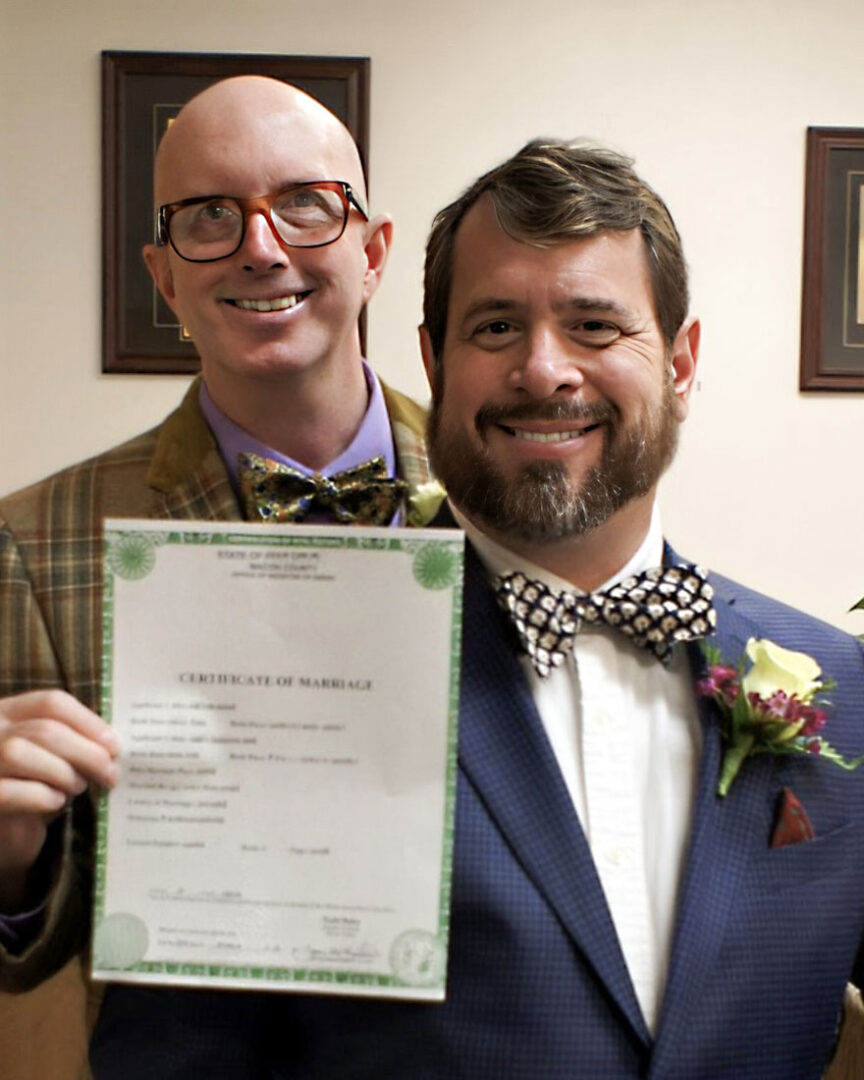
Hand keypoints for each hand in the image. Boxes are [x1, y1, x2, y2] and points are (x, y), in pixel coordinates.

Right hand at [0, 690, 118, 907]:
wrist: (4, 834)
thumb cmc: (31, 790)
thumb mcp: (53, 758)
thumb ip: (73, 744)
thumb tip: (112, 746)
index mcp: (9, 713)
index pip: (51, 703)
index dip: (88, 722)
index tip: (114, 745)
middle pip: (44, 729)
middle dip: (86, 752)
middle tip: (110, 773)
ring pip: (20, 753)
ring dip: (61, 772)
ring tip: (77, 787)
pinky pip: (9, 790)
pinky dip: (40, 795)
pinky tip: (56, 802)